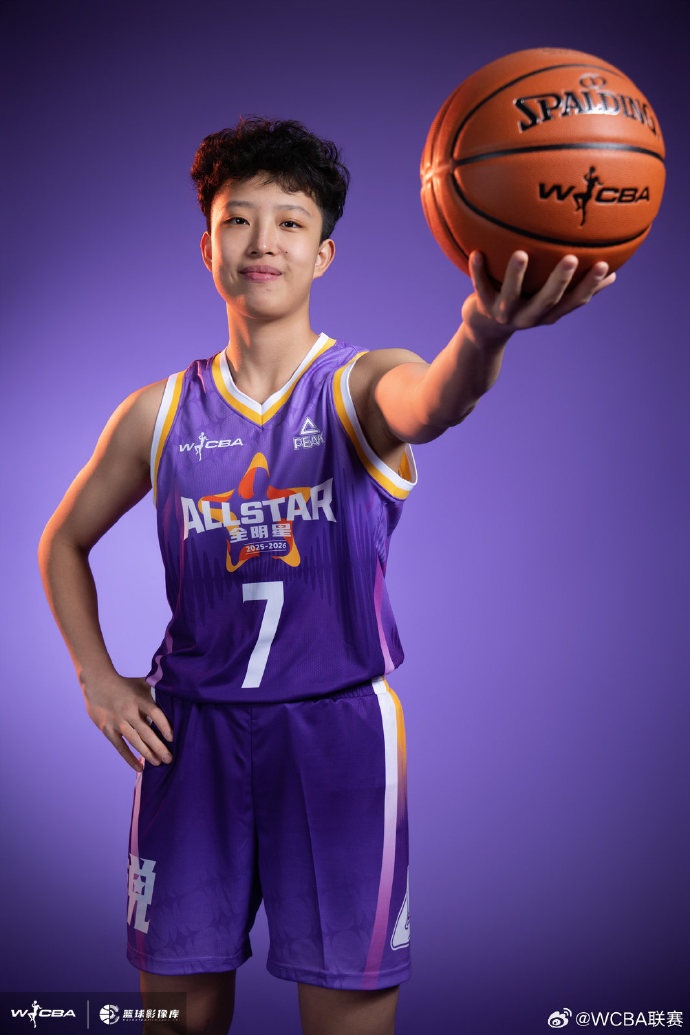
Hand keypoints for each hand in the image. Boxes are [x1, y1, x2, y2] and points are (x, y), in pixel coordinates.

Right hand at [83, 674, 173, 771]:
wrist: (97, 682)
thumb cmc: (125, 684)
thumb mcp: (141, 683)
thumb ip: (156, 690)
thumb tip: (176, 695)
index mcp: (139, 699)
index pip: (155, 713)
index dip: (164, 726)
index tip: (172, 738)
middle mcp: (129, 711)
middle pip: (146, 731)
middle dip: (158, 747)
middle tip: (169, 759)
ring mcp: (117, 721)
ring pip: (134, 741)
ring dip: (147, 754)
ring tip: (158, 763)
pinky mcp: (107, 729)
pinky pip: (120, 747)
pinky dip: (130, 758)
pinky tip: (139, 768)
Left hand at [466, 250, 616, 340]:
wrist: (484, 329)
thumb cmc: (524, 304)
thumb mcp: (550, 299)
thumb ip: (577, 287)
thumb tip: (615, 270)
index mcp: (549, 312)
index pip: (574, 300)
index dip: (590, 286)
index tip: (605, 265)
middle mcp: (530, 315)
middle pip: (547, 299)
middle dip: (559, 280)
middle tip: (570, 258)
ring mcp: (506, 313)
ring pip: (512, 295)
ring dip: (516, 275)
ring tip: (521, 254)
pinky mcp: (483, 306)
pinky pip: (480, 286)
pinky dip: (477, 271)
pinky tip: (475, 252)